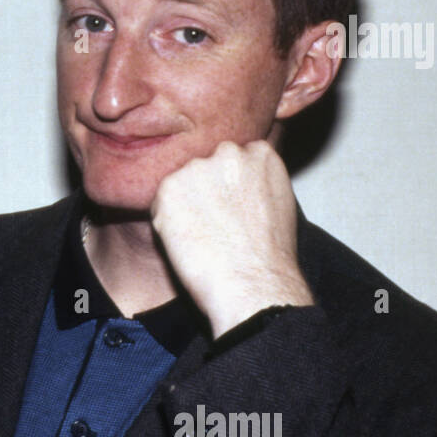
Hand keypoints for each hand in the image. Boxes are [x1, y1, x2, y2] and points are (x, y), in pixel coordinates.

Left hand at [150, 139, 313, 337]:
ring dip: (183, 208)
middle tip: (216, 227)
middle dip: (203, 193)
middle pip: (203, 169)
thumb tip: (231, 182)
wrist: (252, 284)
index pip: (229, 161)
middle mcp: (228, 152)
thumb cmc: (268, 256)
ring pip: (179, 185)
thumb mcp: (276, 203)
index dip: (226, 190)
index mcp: (259, 152)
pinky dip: (166, 224)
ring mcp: (197, 167)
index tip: (232, 212)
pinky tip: (189, 242)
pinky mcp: (169, 188)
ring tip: (205, 237)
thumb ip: (252, 180)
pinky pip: (159, 205)